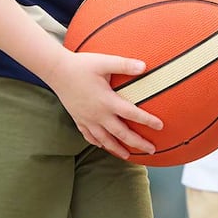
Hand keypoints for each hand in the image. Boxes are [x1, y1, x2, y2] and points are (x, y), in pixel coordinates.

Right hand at [42, 50, 162, 158]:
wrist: (56, 71)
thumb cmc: (81, 65)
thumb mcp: (104, 62)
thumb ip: (124, 65)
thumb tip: (145, 66)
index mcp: (107, 101)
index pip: (132, 114)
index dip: (148, 121)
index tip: (160, 126)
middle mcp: (98, 114)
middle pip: (121, 134)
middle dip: (138, 143)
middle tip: (151, 150)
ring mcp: (87, 119)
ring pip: (105, 140)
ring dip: (118, 149)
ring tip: (128, 156)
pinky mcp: (78, 119)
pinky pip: (89, 136)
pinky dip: (98, 143)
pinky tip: (103, 146)